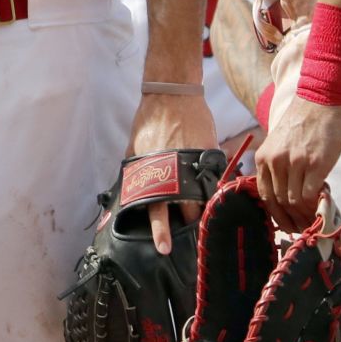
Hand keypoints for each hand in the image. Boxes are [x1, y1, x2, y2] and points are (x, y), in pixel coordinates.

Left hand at [127, 92, 217, 254]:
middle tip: (191, 234)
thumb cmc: (150, 120)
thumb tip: (125, 192)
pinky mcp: (210, 152)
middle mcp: (174, 169)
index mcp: (153, 170)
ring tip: (205, 216)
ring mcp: (194, 161)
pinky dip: (214, 187)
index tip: (164, 249)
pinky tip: (215, 193)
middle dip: (189, 224)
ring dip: (204, 208)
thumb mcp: (134, 147)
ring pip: (203, 196)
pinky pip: (215, 178)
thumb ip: (133, 171)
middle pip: (186, 208)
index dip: (161, 230)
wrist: (171, 92)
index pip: (156, 208)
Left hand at [255, 96, 340, 232]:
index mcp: (263, 157)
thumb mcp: (280, 143)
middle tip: (302, 228)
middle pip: (279, 202)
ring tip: (312, 220)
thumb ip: (280, 166)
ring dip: (304, 215)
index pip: (265, 196)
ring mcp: (295, 163)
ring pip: (294, 201)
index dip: (276, 215)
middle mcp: (275, 161)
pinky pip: (310, 195)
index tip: (286, 225)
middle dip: (291, 219)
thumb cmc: (303, 121)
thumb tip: (287, 196)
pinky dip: (315, 205)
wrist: (320, 99)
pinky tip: (321, 206)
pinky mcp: (315, 164)